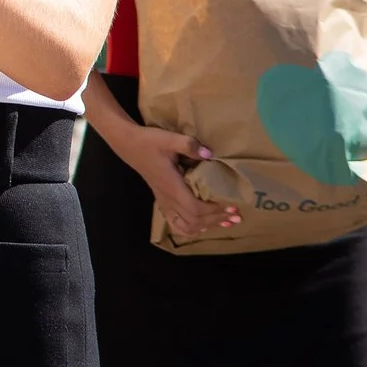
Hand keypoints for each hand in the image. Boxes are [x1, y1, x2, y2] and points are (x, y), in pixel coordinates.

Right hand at [101, 112, 238, 237]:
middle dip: (217, 220)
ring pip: (185, 226)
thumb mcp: (169, 138)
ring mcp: (164, 201)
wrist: (129, 145)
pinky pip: (176, 223)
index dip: (215, 211)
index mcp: (172, 186)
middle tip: (236, 215)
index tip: (232, 206)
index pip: (195, 208)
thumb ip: (189, 145)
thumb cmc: (149, 142)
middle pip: (194, 220)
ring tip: (224, 222)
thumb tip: (209, 154)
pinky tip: (202, 225)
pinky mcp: (162, 200)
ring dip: (206, 226)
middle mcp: (168, 198)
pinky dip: (191, 228)